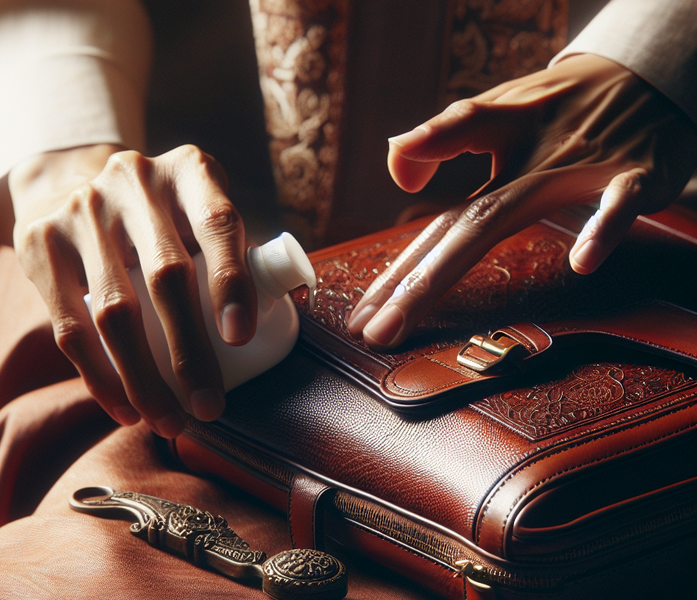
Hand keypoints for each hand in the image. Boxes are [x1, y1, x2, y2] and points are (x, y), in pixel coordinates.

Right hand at [9, 144, 256, 436]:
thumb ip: (233, 248)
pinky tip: (125, 409)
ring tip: (170, 421)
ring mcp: (82, 208)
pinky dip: (100, 377)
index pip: (217, 222)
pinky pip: (69, 325)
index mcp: (189, 170)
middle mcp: (134, 179)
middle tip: (210, 407)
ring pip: (115, 311)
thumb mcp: (199, 206)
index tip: (240, 338)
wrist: (71, 183)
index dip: (232, 280)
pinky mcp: (41, 242)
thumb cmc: (163, 214)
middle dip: (191, 352)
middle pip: (166, 276)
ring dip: (145, 378)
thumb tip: (278, 307)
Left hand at [347, 54, 696, 347]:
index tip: (364, 304)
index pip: (442, 203)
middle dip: (408, 279)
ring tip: (399, 319)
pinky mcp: (635, 175)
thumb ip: (451, 135)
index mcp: (496, 143)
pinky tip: (582, 262)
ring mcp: (576, 167)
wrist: (649, 73)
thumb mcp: (506, 108)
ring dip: (447, 268)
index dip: (404, 236)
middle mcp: (525, 157)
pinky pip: (619, 203)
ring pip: (504, 215)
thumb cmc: (565, 105)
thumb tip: (398, 165)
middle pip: (459, 222)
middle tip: (367, 328)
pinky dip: (603, 227)